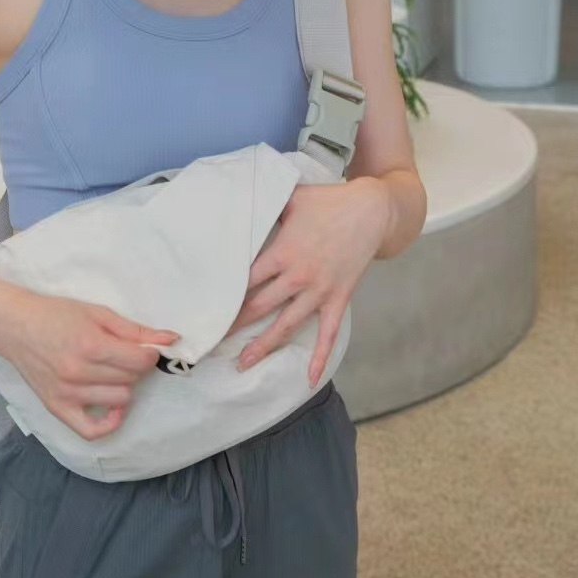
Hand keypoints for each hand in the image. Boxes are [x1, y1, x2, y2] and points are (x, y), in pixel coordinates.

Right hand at [0, 292, 179, 441]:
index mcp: (91, 345)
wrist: (15, 326)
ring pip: (119, 400)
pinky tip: (113, 406)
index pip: (140, 361)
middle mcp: (79, 373)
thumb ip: (135, 330)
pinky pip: (92, 430)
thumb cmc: (56, 315)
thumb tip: (170, 340)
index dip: (150, 354)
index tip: (145, 348)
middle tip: (123, 355)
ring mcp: (68, 394)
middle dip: (134, 366)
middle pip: (131, 379)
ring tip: (111, 372)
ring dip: (123, 386)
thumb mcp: (98, 313)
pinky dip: (109, 423)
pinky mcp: (57, 408)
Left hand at [226, 177, 389, 387]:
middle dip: (233, 326)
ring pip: (286, 325)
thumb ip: (265, 203)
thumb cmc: (328, 201)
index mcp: (282, 253)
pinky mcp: (338, 299)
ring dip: (264, 346)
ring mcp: (319, 291)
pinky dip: (319, 357)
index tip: (205, 309)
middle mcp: (298, 276)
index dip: (224, 296)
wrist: (372, 211)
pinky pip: (328, 333)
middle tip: (209, 343)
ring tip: (242, 363)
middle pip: (259, 307)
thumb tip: (239, 197)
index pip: (246, 280)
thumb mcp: (292, 197)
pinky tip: (310, 379)